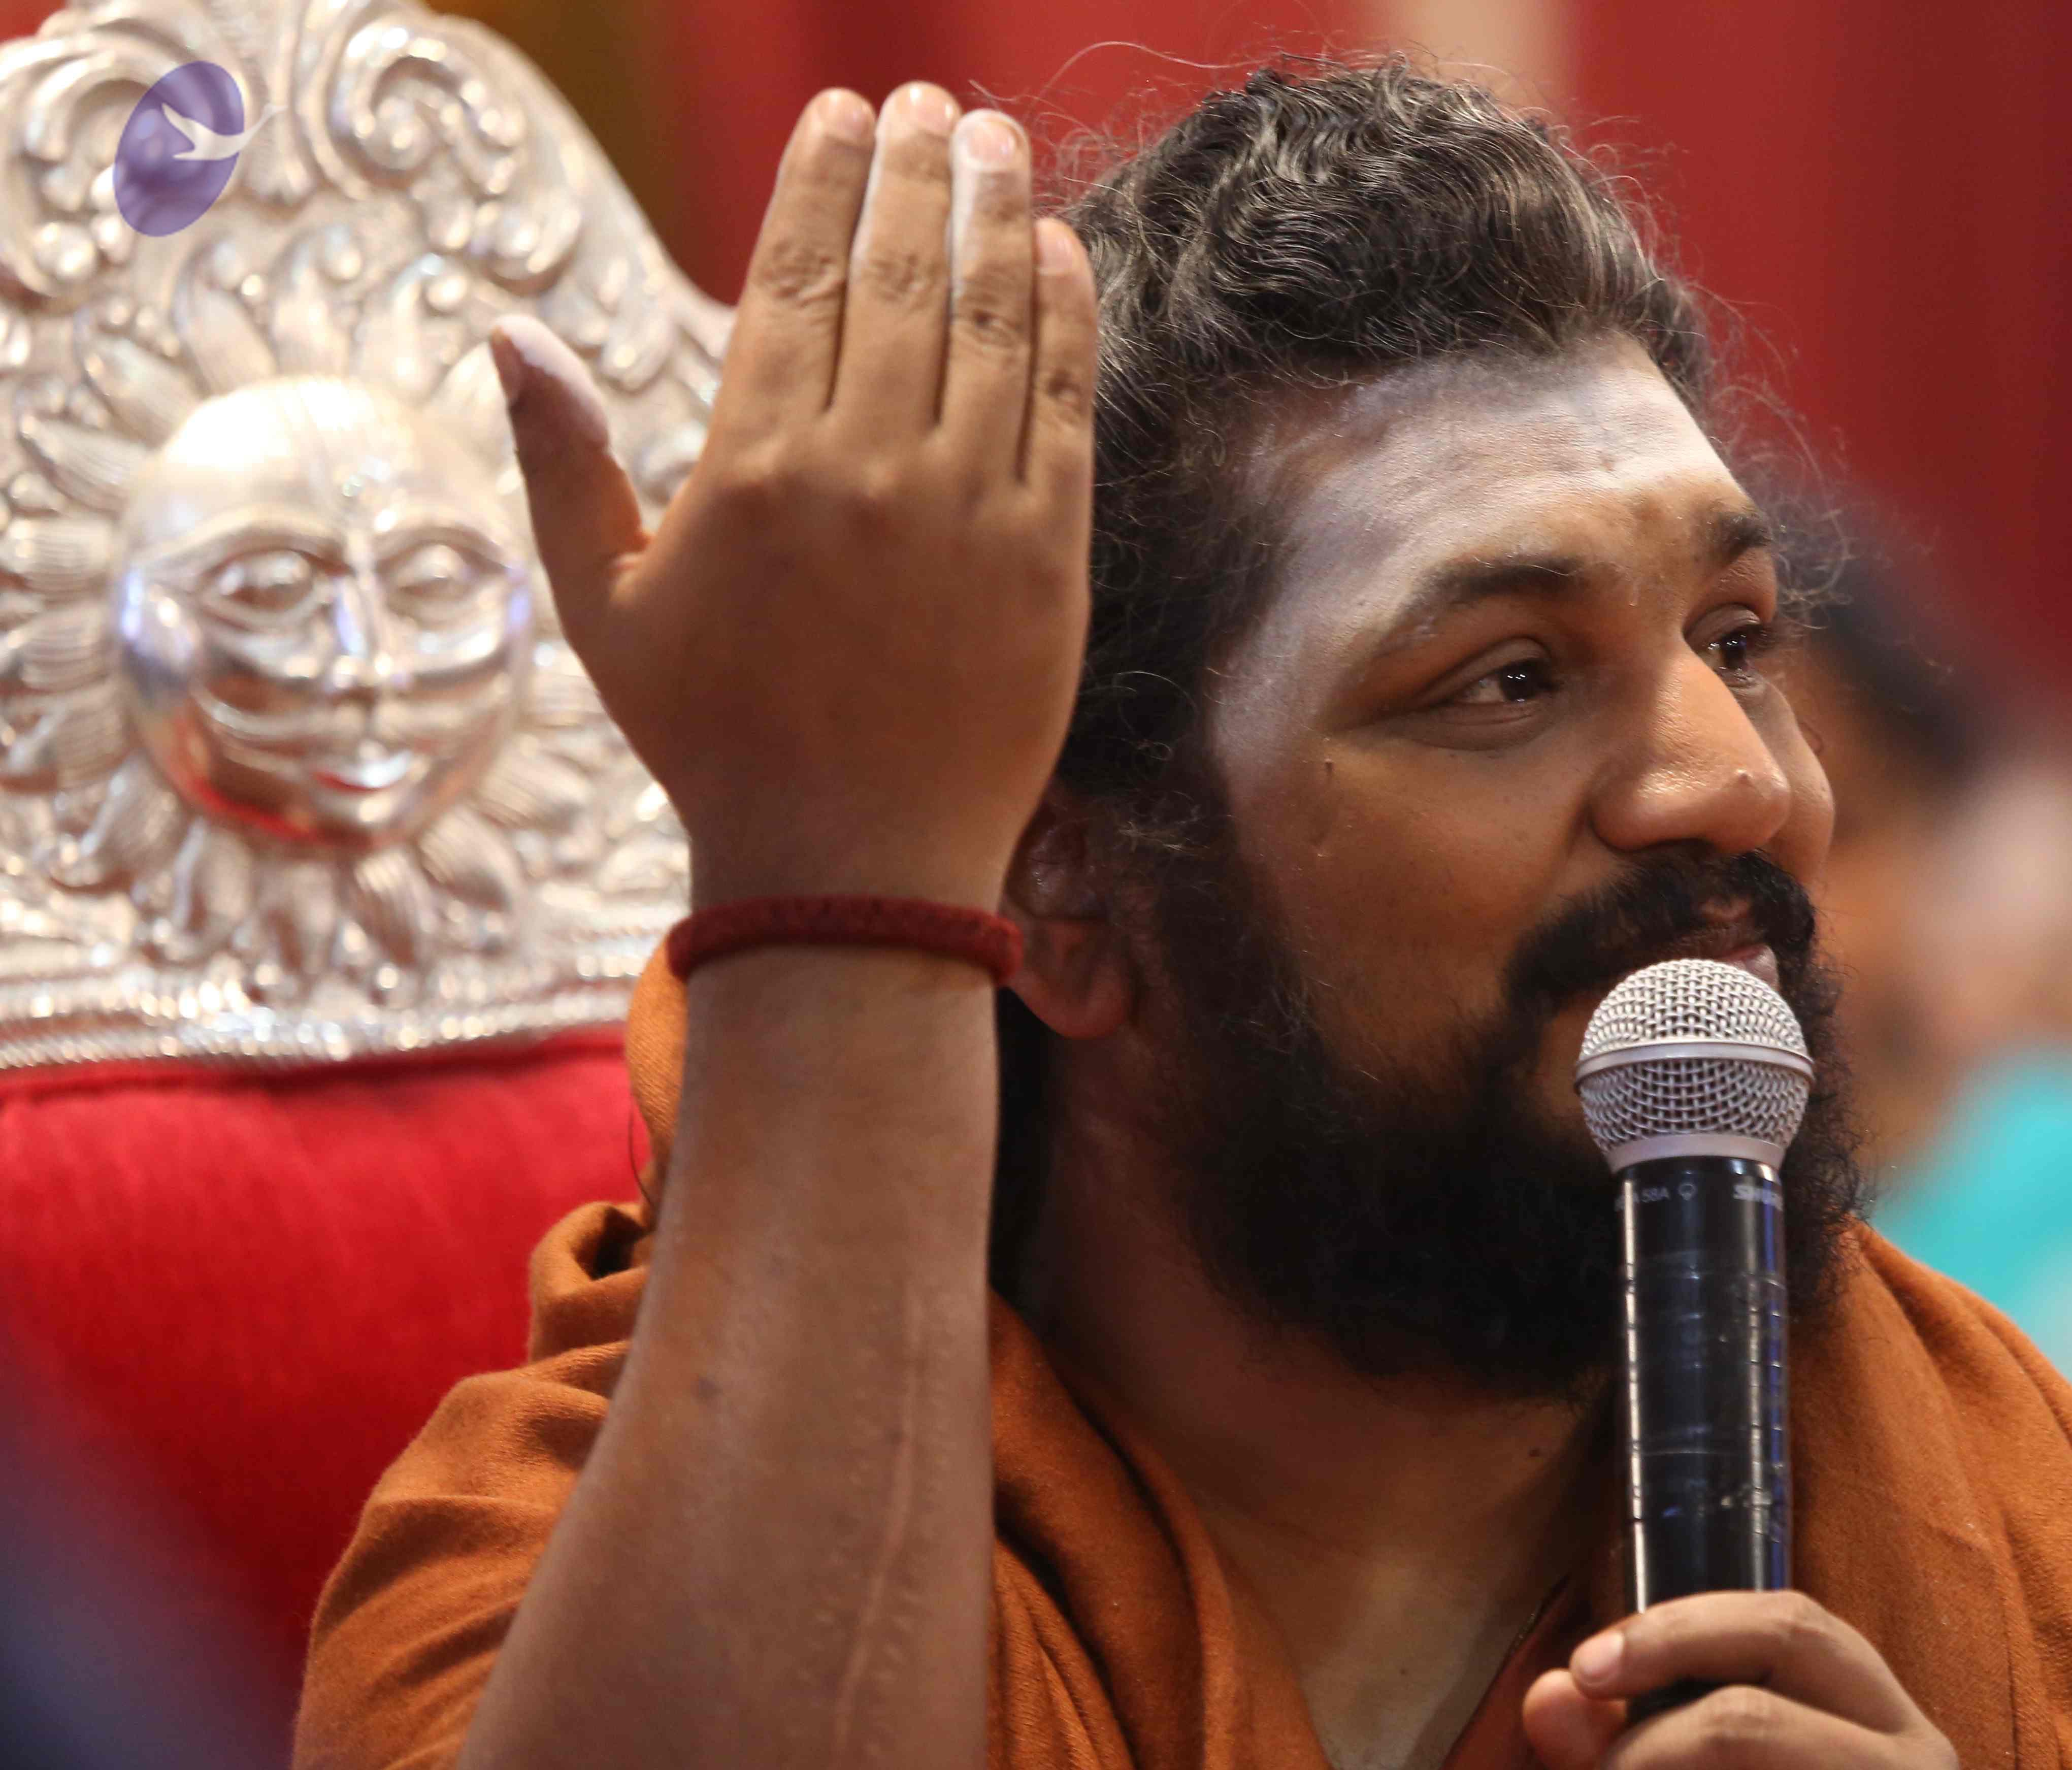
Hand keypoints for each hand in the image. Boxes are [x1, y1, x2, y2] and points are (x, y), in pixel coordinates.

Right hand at [488, 82, 1095, 907]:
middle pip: (902, 278)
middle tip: (925, 103)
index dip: (821, 181)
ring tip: (991, 139)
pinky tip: (1057, 250)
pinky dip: (1063, 316)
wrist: (851, 866)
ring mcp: (969, 513)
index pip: (798, 280)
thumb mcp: (602, 607)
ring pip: (991, 322)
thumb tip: (510, 332)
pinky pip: (1062, 405)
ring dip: (996, 214)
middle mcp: (866, 474)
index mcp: (752, 471)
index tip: (839, 114)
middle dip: (914, 171)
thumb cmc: (714, 738)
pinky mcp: (1049, 557)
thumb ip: (560, 464)